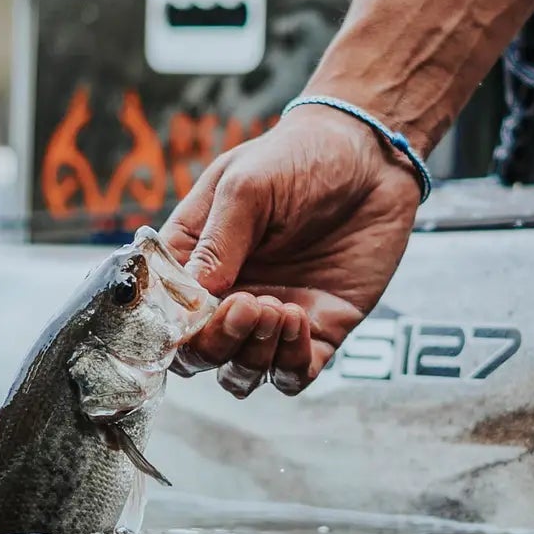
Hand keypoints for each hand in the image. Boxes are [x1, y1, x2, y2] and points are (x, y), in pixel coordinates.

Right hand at [159, 106, 421, 396]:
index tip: (190, 317)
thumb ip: (217, 244)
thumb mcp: (246, 187)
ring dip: (251, 356)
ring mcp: (271, 318)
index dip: (169, 328)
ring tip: (278, 308)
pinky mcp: (318, 330)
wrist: (370, 157)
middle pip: (198, 356)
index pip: (163, 313)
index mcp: (194, 259)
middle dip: (215, 344)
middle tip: (246, 305)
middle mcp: (227, 296)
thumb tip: (192, 300)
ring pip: (240, 375)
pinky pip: (293, 375)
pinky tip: (300, 318)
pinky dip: (289, 363)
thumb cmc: (297, 158)